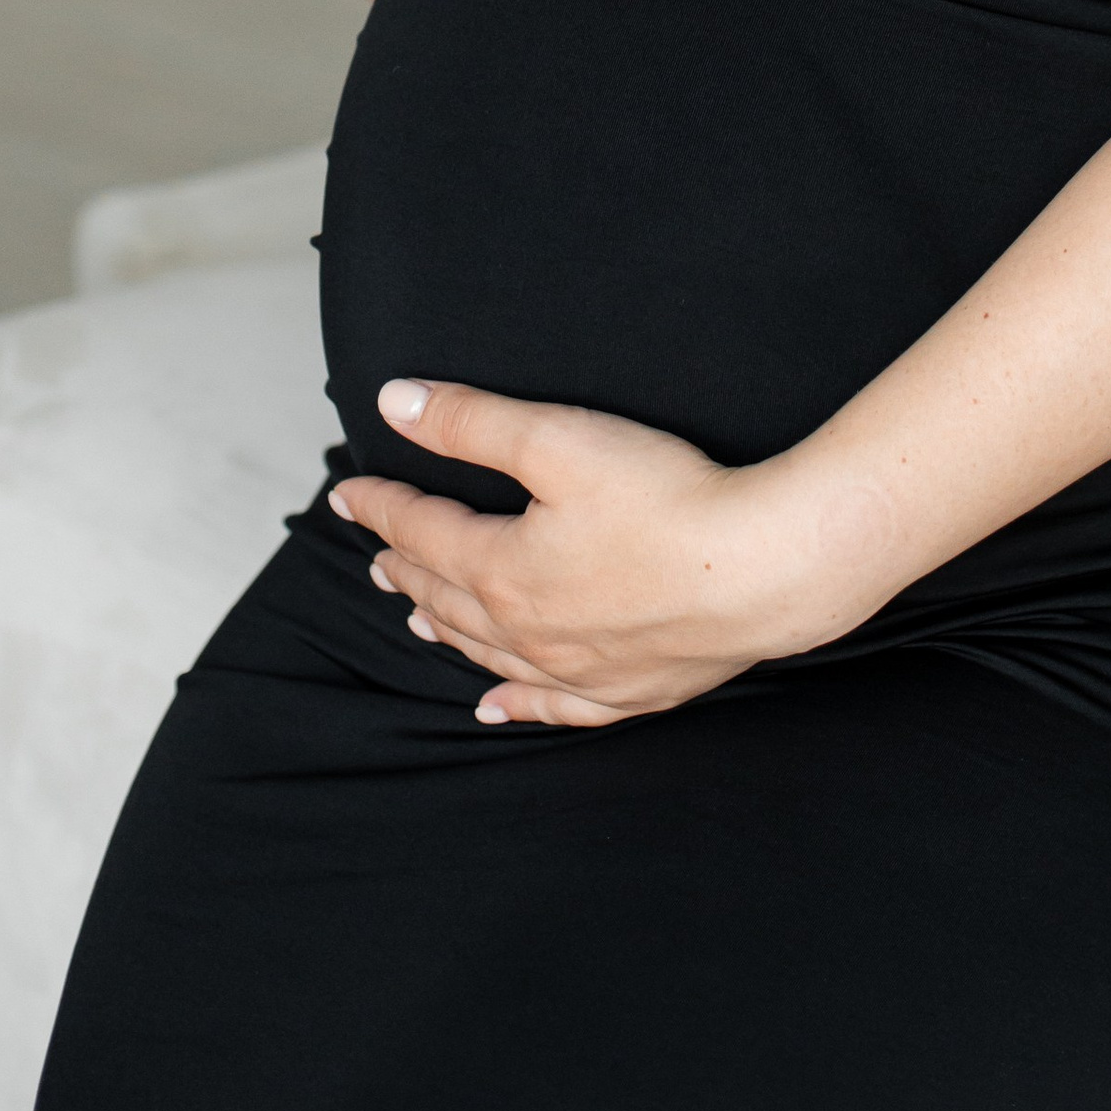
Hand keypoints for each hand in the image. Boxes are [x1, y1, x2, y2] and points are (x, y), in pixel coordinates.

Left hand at [329, 379, 892, 727]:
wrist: (763, 570)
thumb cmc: (668, 499)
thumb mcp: (560, 440)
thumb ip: (473, 423)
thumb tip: (396, 403)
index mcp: (503, 568)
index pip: (422, 531)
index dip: (381, 507)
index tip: (348, 495)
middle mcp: (528, 630)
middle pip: (447, 594)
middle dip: (407, 566)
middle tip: (377, 551)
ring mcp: (576, 669)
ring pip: (488, 651)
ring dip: (447, 626)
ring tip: (416, 613)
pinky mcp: (626, 690)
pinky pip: (552, 708)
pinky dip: (515, 704)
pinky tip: (495, 707)